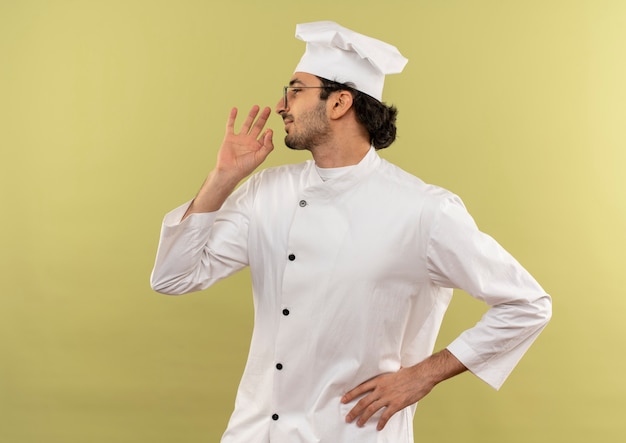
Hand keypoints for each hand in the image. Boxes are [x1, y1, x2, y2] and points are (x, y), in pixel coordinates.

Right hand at [216, 105, 273, 180]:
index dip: (269, 132)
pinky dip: (232, 117)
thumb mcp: (260, 157)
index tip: (269, 130)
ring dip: (251, 115)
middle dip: (263, 118)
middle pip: (258, 126)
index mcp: (257, 146)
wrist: (229, 171)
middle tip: (267, 109)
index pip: (265, 136)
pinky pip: (231, 125)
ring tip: (256, 107)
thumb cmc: (245, 167)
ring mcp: (239, 138)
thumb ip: (267, 145)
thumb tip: (270, 132)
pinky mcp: (230, 137)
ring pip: (246, 124)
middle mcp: (249, 141)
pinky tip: (235, 109)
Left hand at [342, 350, 466, 430]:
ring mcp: (388, 397)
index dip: (351, 395)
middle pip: (363, 401)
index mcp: (379, 380)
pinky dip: (381, 423)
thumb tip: (394, 370)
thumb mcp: (395, 371)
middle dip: (354, 411)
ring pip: (371, 410)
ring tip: (358, 424)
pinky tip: (378, 427)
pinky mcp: (396, 404)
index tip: (343, 400)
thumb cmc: (410, 373)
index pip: (360, 388)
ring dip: (363, 418)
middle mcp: (381, 389)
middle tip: (347, 418)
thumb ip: (390, 374)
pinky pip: (385, 416)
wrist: (421, 376)